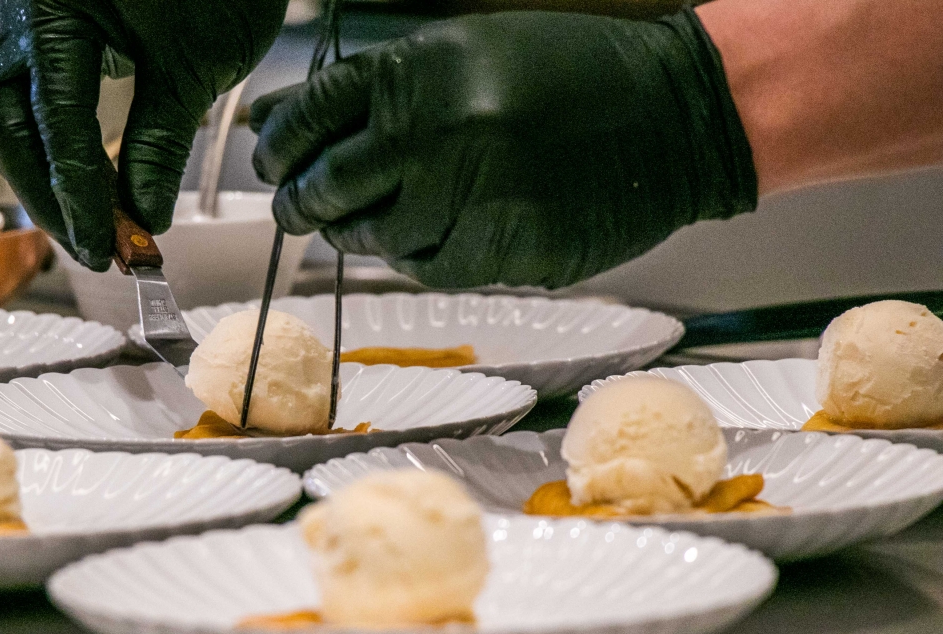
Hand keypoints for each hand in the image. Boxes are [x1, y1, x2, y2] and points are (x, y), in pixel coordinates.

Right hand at [0, 0, 285, 270]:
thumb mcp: (195, 65)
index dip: (78, 195)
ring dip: (38, 179)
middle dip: (49, 197)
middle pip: (5, 126)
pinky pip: (15, 101)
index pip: (54, 122)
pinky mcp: (30, 38)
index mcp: (53, 10)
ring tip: (89, 225)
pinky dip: (43, 149)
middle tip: (98, 249)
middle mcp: (19, 15)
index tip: (107, 245)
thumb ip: (160, 142)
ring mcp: (17, 26)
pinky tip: (77, 184)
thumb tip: (143, 216)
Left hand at [251, 9, 756, 288]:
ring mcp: (470, 195)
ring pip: (378, 237)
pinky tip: (440, 233)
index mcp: (421, 71)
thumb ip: (375, 91)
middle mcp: (436, 132)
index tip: (272, 162)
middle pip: (328, 186)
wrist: (674, 117)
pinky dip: (423, 256)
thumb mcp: (465, 53)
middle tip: (302, 208)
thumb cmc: (569, 75)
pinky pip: (431, 268)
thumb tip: (282, 118)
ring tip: (386, 216)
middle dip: (303, 203)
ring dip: (367, 232)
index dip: (280, 145)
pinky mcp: (504, 250)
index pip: (310, 114)